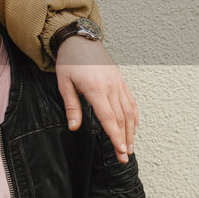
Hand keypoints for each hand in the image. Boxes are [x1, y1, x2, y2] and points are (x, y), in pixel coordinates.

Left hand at [55, 37, 137, 161]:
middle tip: (124, 157)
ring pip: (129, 112)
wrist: (79, 40)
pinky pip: (131, 102)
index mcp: (96, 89)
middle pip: (121, 119)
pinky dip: (134, 117)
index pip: (108, 118)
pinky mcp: (121, 81)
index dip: (115, 136)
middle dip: (124, 140)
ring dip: (131, 131)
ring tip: (129, 148)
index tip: (120, 151)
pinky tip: (133, 128)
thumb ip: (71, 106)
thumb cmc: (68, 61)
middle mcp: (111, 87)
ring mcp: (118, 84)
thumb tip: (73, 127)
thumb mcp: (64, 83)